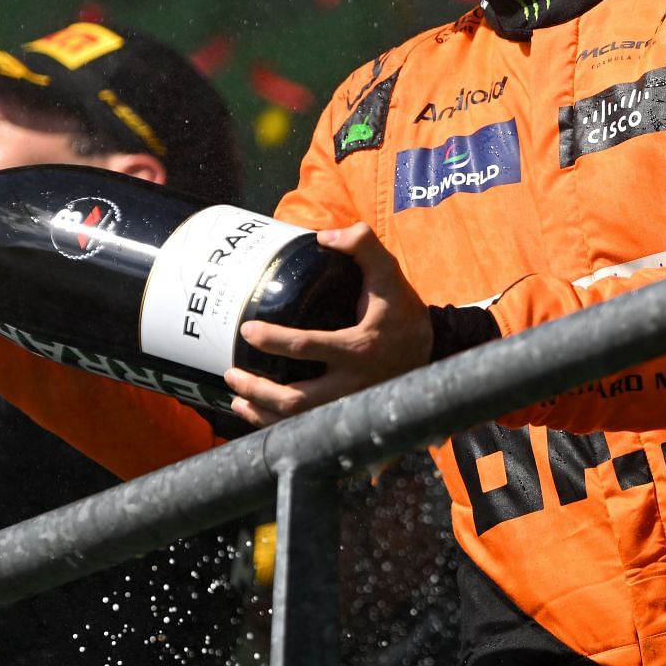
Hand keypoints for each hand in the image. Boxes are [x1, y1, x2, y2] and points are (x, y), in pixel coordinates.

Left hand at [224, 223, 431, 426]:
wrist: (433, 351)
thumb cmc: (403, 310)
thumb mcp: (389, 273)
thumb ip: (362, 244)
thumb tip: (323, 236)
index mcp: (359, 347)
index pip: (307, 347)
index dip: (272, 339)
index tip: (246, 331)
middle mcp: (353, 384)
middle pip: (297, 400)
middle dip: (259, 390)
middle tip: (232, 373)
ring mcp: (350, 405)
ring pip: (299, 422)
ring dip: (263, 414)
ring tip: (236, 397)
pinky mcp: (348, 415)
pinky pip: (308, 430)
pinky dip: (279, 426)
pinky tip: (257, 415)